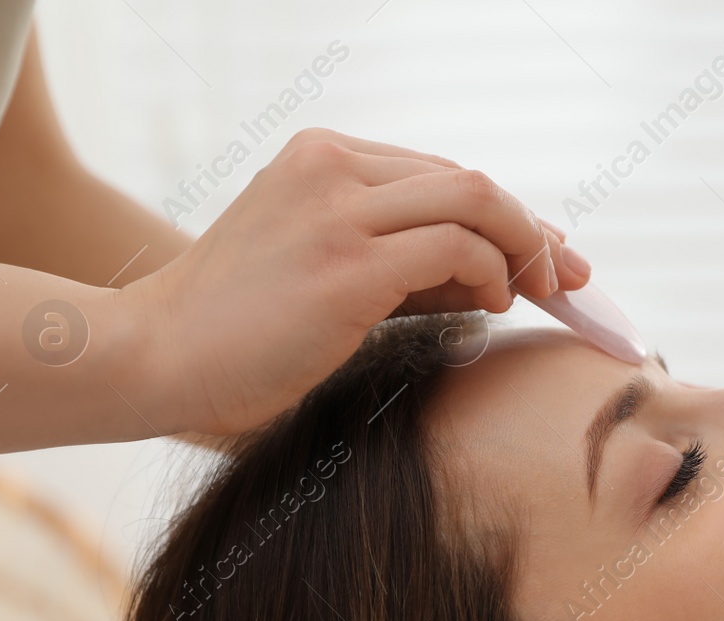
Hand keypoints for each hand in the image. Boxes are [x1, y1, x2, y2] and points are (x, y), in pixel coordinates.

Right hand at [121, 128, 589, 436]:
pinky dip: (490, 271)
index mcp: (321, 159)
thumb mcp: (320, 272)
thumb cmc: (235, 332)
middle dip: (531, 228)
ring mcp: (336, 210)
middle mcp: (330, 167)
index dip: (505, 215)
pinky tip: (493, 303)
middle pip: (468, 180)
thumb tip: (490, 274)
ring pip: (473, 200)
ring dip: (523, 247)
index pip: (441, 175)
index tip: (547, 255)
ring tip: (538, 292)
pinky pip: (454, 247)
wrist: (153, 357)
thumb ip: (397, 261)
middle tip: (570, 276)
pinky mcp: (345, 263)